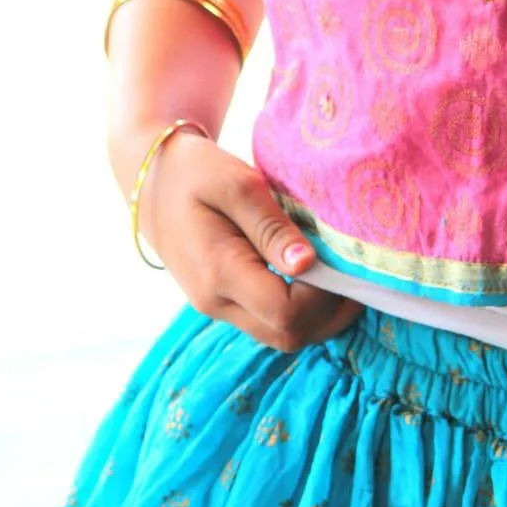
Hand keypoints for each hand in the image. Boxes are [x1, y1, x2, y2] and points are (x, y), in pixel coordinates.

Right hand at [132, 130, 364, 352]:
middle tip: (354, 275)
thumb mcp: (236, 183)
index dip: (323, 296)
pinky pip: (268, 322)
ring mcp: (216, 306)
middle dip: (329, 314)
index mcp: (218, 273)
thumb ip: (272, 226)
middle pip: (287, 336)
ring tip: (341, 276)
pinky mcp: (222, 301)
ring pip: (279, 336)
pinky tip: (316, 279)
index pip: (285, 312)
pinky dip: (300, 310)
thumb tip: (308, 265)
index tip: (342, 261)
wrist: (152, 178)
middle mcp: (215, 301)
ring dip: (317, 316)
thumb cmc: (196, 170)